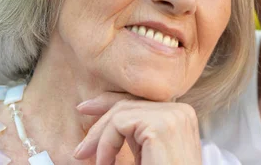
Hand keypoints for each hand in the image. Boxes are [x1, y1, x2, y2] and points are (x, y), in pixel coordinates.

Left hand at [74, 92, 201, 164]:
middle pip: (129, 103)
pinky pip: (119, 123)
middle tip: (80, 149)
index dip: (110, 102)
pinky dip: (105, 143)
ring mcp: (172, 116)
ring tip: (95, 161)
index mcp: (180, 116)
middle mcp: (180, 111)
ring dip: (100, 137)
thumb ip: (136, 135)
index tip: (86, 110)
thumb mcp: (146, 153)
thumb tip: (107, 121)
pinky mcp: (160, 126)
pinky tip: (104, 163)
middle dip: (100, 120)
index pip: (140, 101)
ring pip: (121, 111)